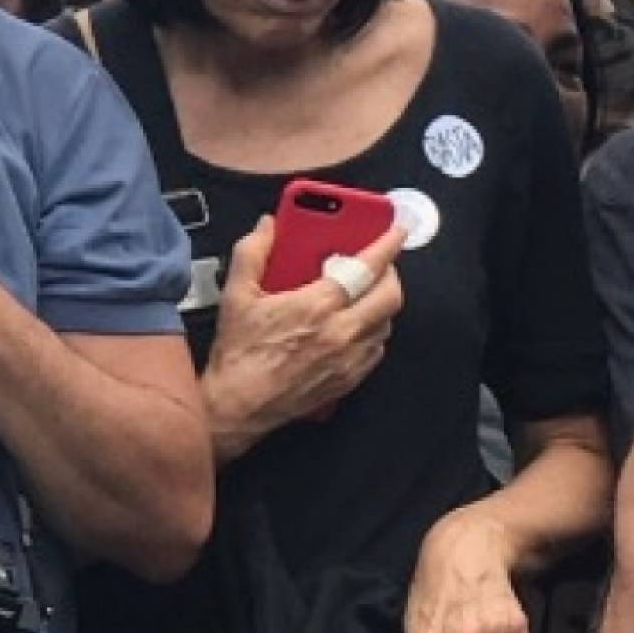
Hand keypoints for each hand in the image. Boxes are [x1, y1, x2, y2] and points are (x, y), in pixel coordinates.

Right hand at [201, 217, 406, 460]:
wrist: (238, 406)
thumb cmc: (239, 353)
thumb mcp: (236, 296)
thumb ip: (252, 253)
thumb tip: (268, 226)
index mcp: (317, 307)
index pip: (366, 268)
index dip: (387, 246)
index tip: (398, 231)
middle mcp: (341, 332)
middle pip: (390, 296)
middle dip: (391, 274)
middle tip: (379, 264)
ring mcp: (350, 358)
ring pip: (387, 323)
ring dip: (382, 303)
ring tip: (366, 292)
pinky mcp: (350, 379)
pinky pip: (377, 348)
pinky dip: (374, 331)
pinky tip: (356, 324)